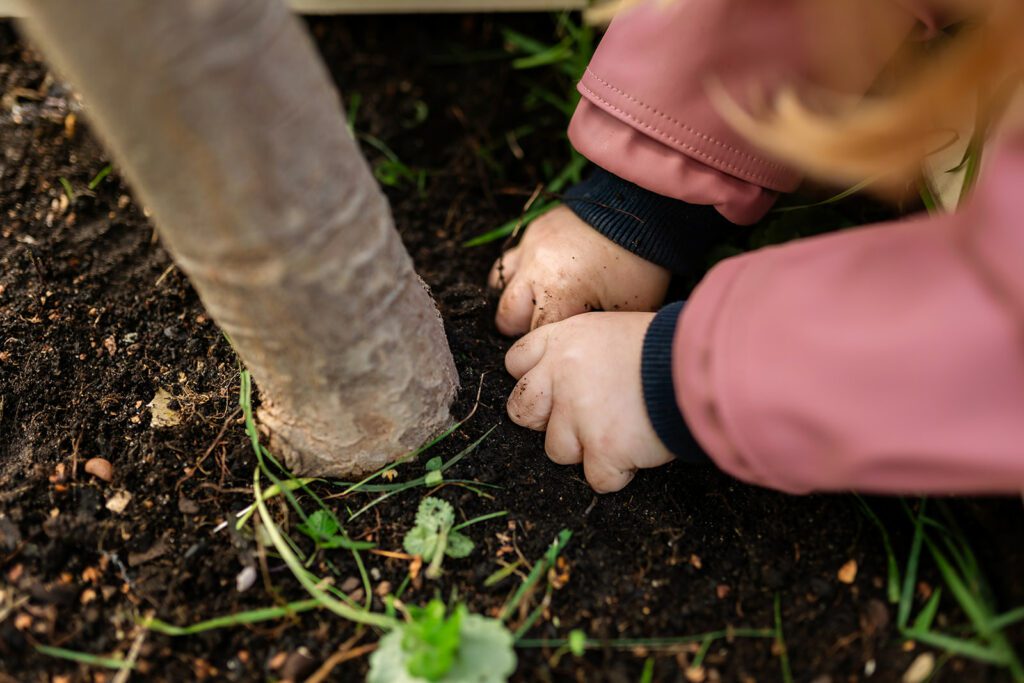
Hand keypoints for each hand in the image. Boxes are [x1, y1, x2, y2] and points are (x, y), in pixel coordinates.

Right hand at [488, 206, 669, 335]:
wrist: (644, 213)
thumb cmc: (641, 267)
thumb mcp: (627, 310)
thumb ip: (595, 331)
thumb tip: (577, 345)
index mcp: (558, 294)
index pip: (535, 337)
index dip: (546, 347)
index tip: (558, 348)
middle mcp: (535, 271)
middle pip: (507, 316)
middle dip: (523, 327)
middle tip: (547, 326)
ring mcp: (530, 247)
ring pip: (498, 283)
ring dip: (515, 298)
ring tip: (537, 302)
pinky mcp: (535, 229)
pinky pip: (515, 256)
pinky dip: (524, 270)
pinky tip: (544, 275)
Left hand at [505, 311, 674, 492]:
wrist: (698, 366)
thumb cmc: (664, 347)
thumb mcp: (612, 331)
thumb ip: (581, 354)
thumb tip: (571, 380)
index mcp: (562, 340)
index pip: (516, 363)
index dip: (534, 382)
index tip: (553, 393)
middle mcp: (560, 375)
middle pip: (522, 411)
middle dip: (546, 421)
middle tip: (579, 421)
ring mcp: (578, 414)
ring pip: (556, 450)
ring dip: (586, 450)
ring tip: (619, 434)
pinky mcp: (602, 448)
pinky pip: (595, 478)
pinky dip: (616, 473)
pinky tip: (637, 452)